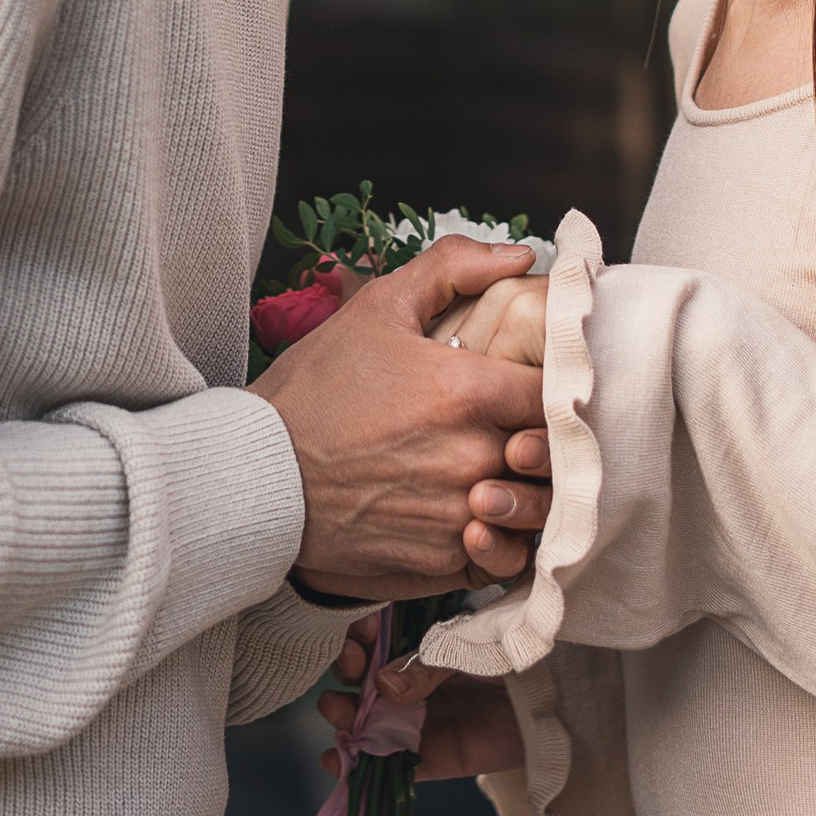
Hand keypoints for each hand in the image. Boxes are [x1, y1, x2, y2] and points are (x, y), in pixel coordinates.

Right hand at [258, 234, 553, 596]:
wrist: (257, 475)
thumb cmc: (314, 390)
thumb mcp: (376, 308)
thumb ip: (453, 269)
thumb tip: (518, 255)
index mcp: (468, 392)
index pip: (558, 390)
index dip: (552, 384)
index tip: (533, 383)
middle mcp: (472, 458)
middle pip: (552, 451)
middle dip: (541, 436)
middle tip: (517, 425)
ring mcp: (459, 515)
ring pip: (532, 506)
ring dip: (524, 489)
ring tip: (496, 469)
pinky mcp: (441, 560)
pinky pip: (501, 552)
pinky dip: (498, 535)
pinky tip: (472, 509)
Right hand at [319, 623, 522, 782]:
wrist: (560, 696)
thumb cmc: (513, 655)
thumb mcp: (468, 646)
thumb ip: (427, 665)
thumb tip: (382, 687)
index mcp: (422, 639)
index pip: (378, 632)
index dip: (360, 632)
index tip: (357, 632)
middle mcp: (413, 678)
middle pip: (364, 675)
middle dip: (347, 670)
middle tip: (350, 665)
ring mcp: (420, 718)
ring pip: (368, 719)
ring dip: (344, 716)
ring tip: (336, 710)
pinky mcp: (432, 756)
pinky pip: (390, 763)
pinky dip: (360, 765)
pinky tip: (336, 761)